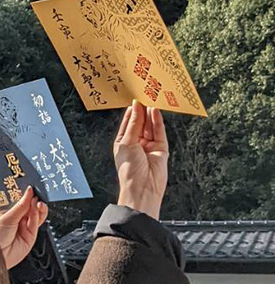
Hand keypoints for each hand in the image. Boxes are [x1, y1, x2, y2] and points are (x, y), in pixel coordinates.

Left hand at [0, 187, 47, 268]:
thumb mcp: (7, 217)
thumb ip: (21, 206)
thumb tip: (29, 191)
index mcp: (9, 212)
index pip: (22, 201)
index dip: (28, 195)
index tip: (32, 187)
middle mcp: (17, 220)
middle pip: (31, 207)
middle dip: (35, 200)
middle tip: (36, 195)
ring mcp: (24, 228)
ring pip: (36, 215)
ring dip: (38, 207)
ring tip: (37, 202)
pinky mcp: (31, 237)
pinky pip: (37, 224)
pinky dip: (38, 215)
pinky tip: (37, 207)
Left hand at [113, 100, 168, 219]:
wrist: (142, 189)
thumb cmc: (129, 169)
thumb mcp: (127, 143)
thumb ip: (134, 124)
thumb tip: (136, 107)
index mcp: (123, 142)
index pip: (128, 122)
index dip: (131, 111)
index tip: (133, 98)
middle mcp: (136, 143)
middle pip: (140, 122)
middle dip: (141, 110)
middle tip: (144, 95)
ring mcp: (149, 146)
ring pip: (150, 126)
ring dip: (150, 114)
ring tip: (150, 99)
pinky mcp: (161, 149)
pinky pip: (159, 132)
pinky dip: (157, 121)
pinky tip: (155, 111)